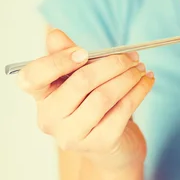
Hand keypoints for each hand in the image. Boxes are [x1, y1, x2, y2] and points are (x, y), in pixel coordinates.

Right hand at [17, 28, 154, 170]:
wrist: (113, 145)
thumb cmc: (92, 103)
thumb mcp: (78, 77)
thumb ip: (66, 55)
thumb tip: (54, 34)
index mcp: (41, 98)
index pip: (32, 77)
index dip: (56, 61)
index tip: (83, 52)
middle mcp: (50, 119)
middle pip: (80, 82)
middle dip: (112, 64)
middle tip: (132, 56)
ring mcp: (73, 135)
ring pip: (104, 96)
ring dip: (128, 77)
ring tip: (141, 67)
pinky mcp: (100, 143)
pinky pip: (123, 110)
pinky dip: (139, 91)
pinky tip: (147, 81)